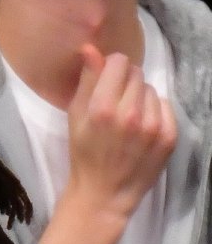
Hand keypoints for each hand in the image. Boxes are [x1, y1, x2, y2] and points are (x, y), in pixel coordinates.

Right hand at [64, 45, 176, 225]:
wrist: (102, 195)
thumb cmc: (84, 156)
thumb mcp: (75, 120)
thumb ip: (86, 82)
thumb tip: (91, 48)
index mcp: (102, 109)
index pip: (119, 62)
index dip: (111, 71)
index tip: (107, 85)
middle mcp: (130, 114)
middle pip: (136, 74)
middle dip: (126, 86)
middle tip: (116, 109)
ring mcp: (152, 126)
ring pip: (150, 90)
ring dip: (140, 100)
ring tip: (129, 123)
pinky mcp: (168, 136)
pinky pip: (164, 107)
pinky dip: (154, 114)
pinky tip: (141, 132)